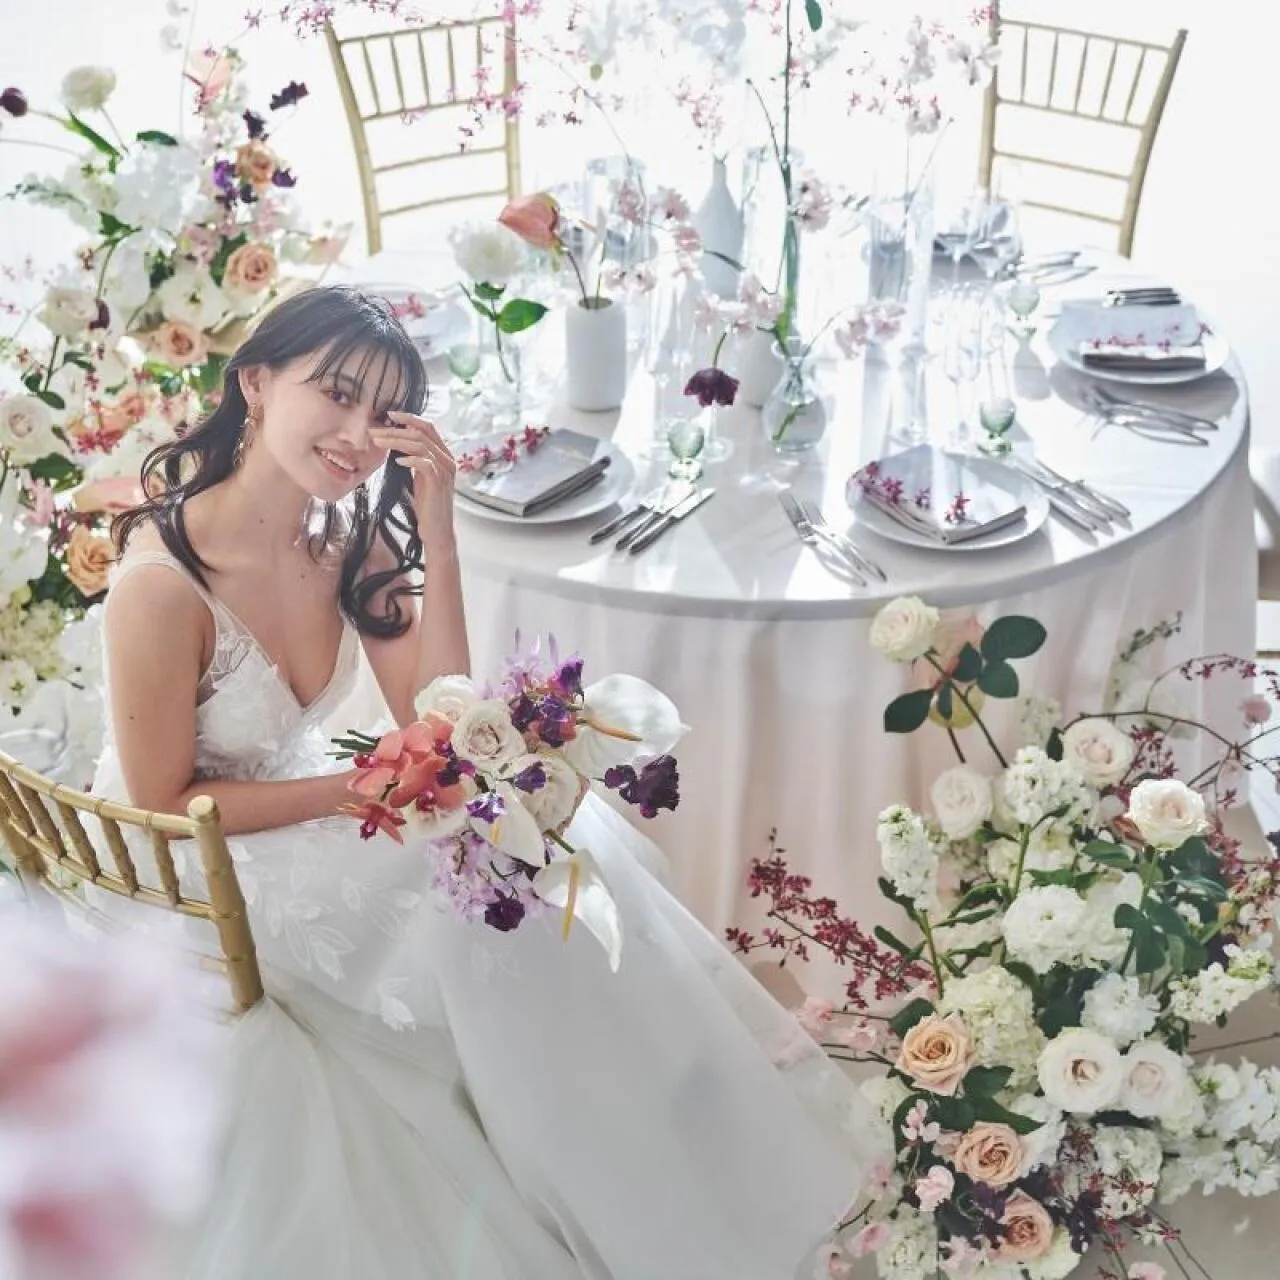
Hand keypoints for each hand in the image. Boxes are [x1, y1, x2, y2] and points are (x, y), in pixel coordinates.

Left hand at [371, 412, 456, 546]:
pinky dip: (409, 459)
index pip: (428, 427)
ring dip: (395, 441)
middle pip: (422, 433)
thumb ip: (415, 459)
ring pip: (420, 445)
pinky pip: (424, 463)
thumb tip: (395, 443)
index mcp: (444, 455)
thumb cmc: (426, 506)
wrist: (437, 531)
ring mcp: (445, 471)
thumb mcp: (419, 477)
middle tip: (374, 430)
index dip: (409, 418)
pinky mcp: (438, 483)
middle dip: (395, 429)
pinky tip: (396, 461)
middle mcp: (448, 460)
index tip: (388, 415)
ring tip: (377, 442)